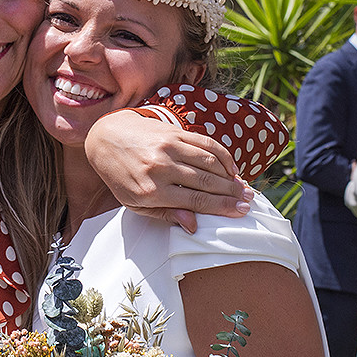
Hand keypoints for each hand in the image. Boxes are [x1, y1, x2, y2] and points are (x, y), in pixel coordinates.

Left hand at [85, 113, 250, 233]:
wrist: (107, 138)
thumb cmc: (121, 176)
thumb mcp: (135, 203)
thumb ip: (166, 214)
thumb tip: (193, 225)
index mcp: (151, 190)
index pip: (195, 200)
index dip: (221, 207)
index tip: (240, 211)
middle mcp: (161, 167)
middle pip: (207, 182)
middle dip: (231, 193)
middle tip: (248, 201)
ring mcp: (169, 147)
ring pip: (210, 162)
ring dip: (230, 176)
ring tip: (242, 187)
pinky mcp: (174, 132)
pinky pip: (206, 143)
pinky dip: (222, 156)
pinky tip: (230, 167)